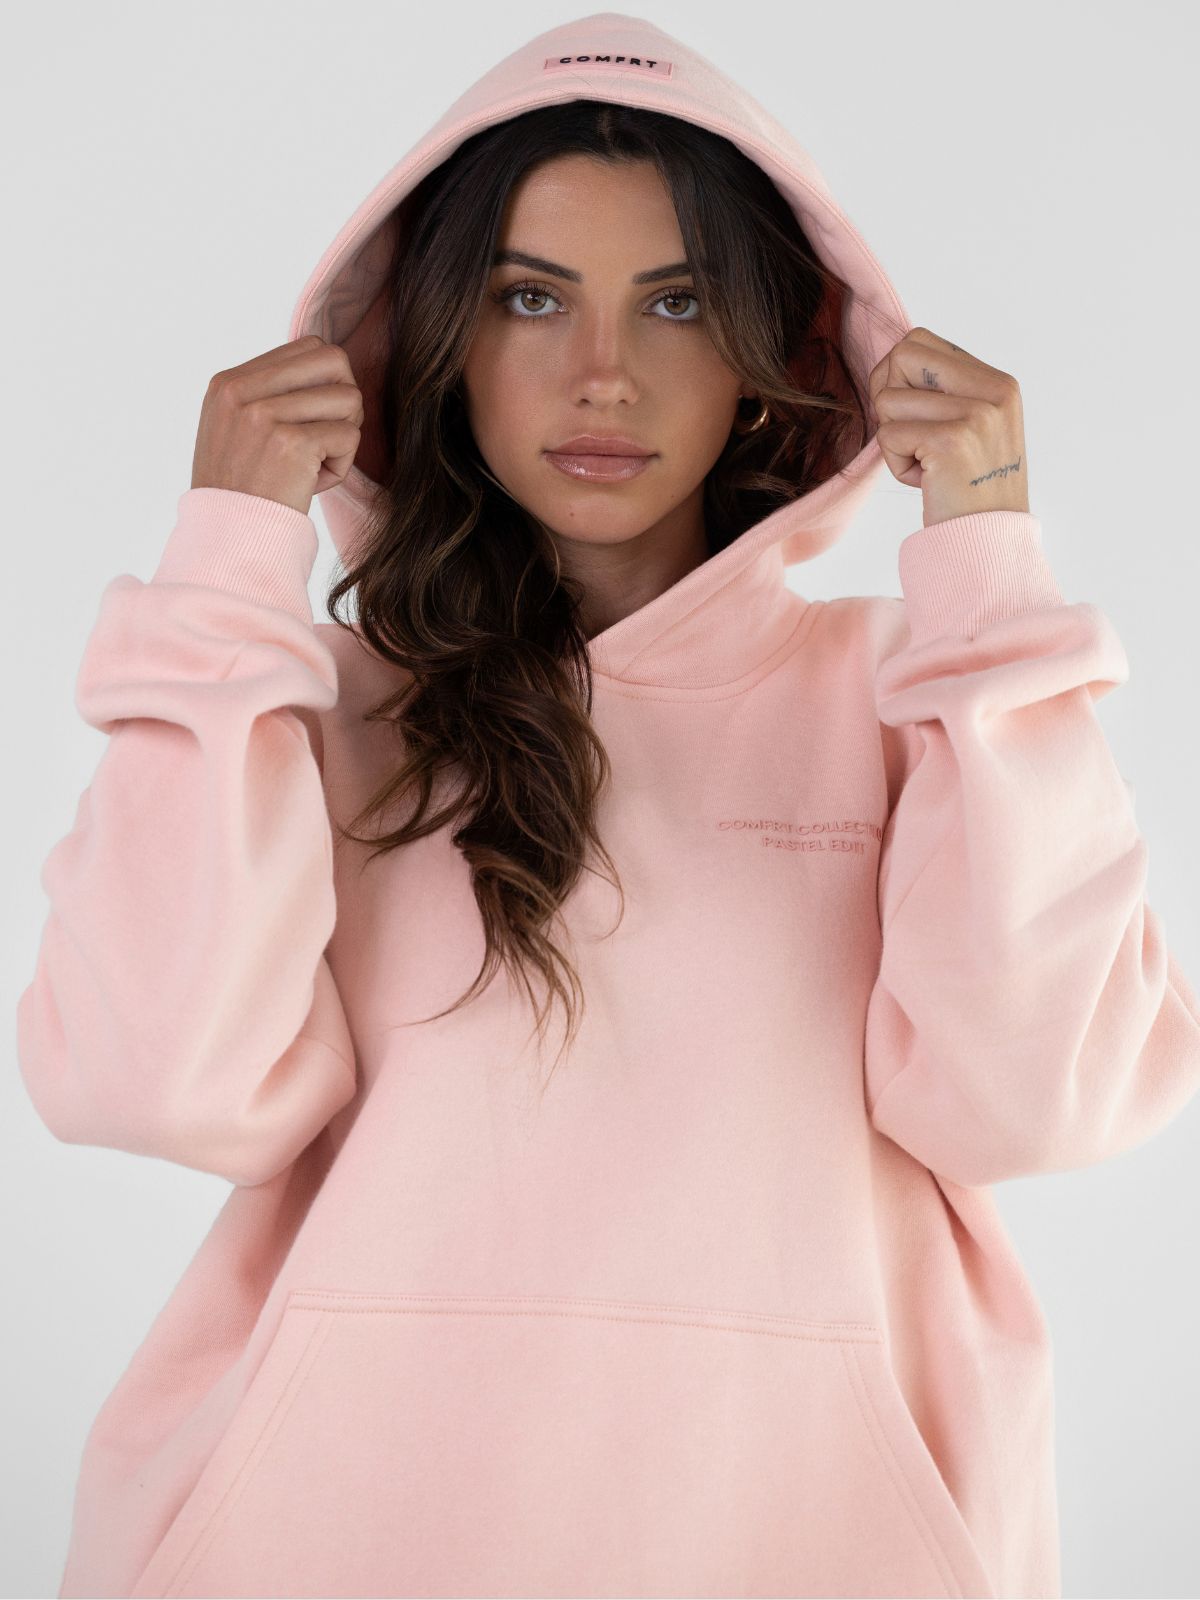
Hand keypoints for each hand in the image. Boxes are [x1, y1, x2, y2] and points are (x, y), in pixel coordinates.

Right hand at [192, 335, 363, 517]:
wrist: (228, 538)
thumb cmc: (240, 489)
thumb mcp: (235, 430)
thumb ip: (268, 395)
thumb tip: (329, 367)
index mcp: (229, 383)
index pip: (309, 348)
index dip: (329, 381)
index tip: (316, 417)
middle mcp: (242, 392)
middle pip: (334, 360)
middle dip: (346, 398)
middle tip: (330, 434)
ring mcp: (264, 416)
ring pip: (348, 399)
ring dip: (343, 437)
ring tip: (316, 464)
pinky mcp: (290, 444)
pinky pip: (349, 438)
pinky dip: (341, 466)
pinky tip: (313, 484)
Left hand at [867, 327, 1029, 527]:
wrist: (988, 544)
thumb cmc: (969, 490)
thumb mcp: (971, 428)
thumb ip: (943, 391)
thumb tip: (891, 360)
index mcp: (998, 383)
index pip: (920, 340)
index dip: (896, 374)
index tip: (906, 412)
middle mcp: (994, 391)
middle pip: (902, 354)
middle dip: (887, 394)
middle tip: (906, 435)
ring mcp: (977, 415)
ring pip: (889, 400)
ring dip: (894, 440)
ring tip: (926, 465)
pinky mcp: (952, 442)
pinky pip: (889, 435)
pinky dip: (896, 465)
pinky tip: (926, 482)